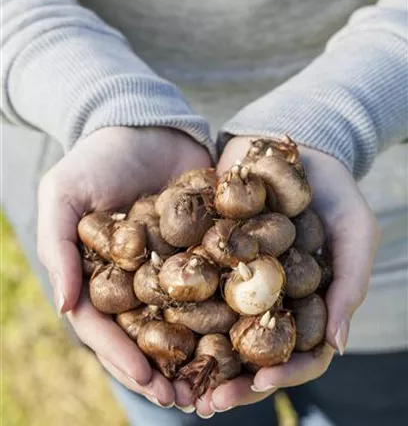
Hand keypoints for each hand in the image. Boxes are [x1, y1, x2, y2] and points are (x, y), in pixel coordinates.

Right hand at [37, 126, 210, 406]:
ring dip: (202, 350)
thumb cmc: (96, 159)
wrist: (143, 126)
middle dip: (168, 368)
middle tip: (191, 401)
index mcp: (102, 275)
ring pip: (187, 315)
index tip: (150, 384)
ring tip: (222, 383)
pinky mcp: (205, 244)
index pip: (109, 327)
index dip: (125, 357)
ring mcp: (174, 262)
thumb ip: (57, 247)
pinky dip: (230, 305)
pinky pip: (218, 279)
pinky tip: (247, 329)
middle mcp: (139, 276)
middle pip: (152, 332)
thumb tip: (64, 305)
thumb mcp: (63, 195)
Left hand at [195, 136, 379, 416]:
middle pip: (248, 347)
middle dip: (228, 377)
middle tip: (204, 403)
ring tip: (172, 381)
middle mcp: (265, 293)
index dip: (280, 373)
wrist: (289, 141)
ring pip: (214, 324)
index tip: (257, 386)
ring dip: (195, 355)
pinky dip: (172, 303)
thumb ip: (349, 282)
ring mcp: (233, 274)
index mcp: (303, 298)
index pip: (295, 349)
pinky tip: (151, 324)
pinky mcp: (205, 250)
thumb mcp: (353, 230)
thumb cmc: (332, 188)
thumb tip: (335, 343)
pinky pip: (189, 281)